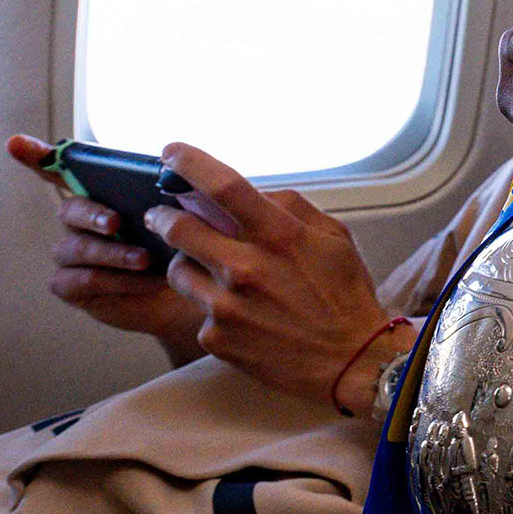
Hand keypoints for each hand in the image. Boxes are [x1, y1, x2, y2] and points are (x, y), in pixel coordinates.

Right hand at [6, 132, 203, 359]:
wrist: (190, 291)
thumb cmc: (182, 243)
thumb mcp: (185, 212)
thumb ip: (172, 191)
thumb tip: (174, 167)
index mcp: (100, 194)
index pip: (60, 170)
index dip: (36, 156)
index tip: (15, 143)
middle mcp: (78, 221)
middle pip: (70, 210)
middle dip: (92, 214)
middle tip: (116, 223)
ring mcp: (72, 253)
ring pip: (77, 248)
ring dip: (112, 253)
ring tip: (145, 259)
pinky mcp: (74, 286)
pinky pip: (83, 280)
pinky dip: (115, 281)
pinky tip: (145, 280)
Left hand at [144, 143, 409, 413]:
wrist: (351, 361)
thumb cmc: (343, 295)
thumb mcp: (333, 237)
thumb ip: (289, 207)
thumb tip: (251, 192)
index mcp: (278, 235)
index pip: (222, 184)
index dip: (189, 162)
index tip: (171, 152)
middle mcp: (246, 267)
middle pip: (177, 226)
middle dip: (163, 216)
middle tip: (162, 215)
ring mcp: (227, 305)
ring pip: (177, 269)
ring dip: (187, 263)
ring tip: (210, 270)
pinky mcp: (216, 337)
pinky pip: (196, 309)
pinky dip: (210, 306)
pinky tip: (238, 312)